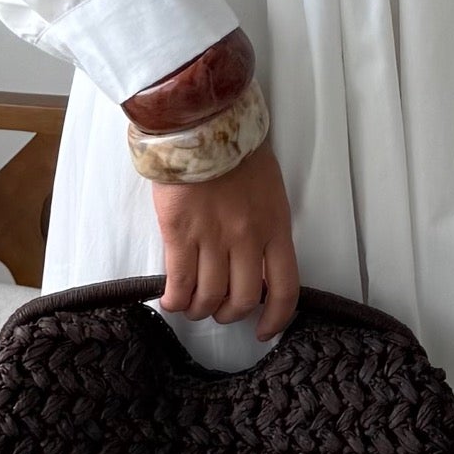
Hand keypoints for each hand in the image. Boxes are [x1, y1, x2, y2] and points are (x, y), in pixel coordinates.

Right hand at [152, 142, 299, 342]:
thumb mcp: (269, 190)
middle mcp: (248, 238)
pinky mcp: (180, 232)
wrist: (202, 122)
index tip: (264, 330)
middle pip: (242, 299)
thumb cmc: (236, 150)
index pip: (284, 288)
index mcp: (276, 226)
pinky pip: (179, 281)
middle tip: (218, 312)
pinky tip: (169, 300)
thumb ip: (266, 225)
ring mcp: (213, 237)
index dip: (275, 318)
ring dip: (199, 309)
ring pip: (209, 296)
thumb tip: (256, 259)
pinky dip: (174, 299)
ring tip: (191, 306)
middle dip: (229, 314)